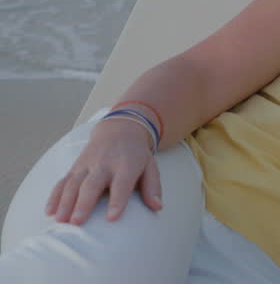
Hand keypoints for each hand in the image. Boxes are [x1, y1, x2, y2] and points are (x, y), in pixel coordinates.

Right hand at [45, 118, 162, 224]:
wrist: (119, 130)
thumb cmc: (136, 154)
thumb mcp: (150, 167)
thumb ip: (153, 187)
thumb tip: (157, 207)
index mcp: (127, 165)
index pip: (122, 184)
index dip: (117, 201)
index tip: (112, 218)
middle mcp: (105, 163)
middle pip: (92, 184)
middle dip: (84, 203)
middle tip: (77, 222)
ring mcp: (87, 164)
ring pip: (73, 183)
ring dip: (65, 201)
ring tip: (61, 220)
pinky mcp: (75, 166)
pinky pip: (63, 181)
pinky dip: (55, 195)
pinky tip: (49, 211)